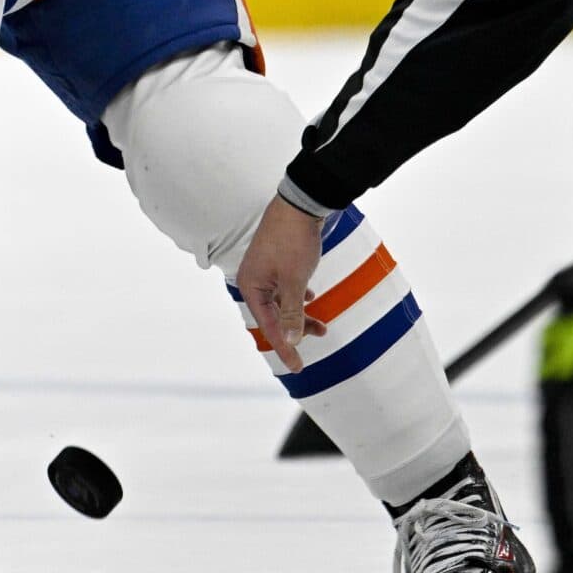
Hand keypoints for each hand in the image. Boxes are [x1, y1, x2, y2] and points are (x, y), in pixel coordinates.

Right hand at [238, 196, 327, 365]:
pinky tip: (310, 297)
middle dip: (296, 329)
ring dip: (301, 314)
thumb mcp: (295, 281)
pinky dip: (298, 298)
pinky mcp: (276, 262)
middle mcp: (254, 280)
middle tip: (320, 335)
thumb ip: (293, 313)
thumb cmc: (293, 241)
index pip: (268, 326)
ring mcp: (265, 270)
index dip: (285, 347)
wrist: (300, 204)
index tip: (298, 367)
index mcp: (251, 286)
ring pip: (281, 302)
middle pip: (273, 315)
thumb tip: (292, 341)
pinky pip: (285, 289)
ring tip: (321, 324)